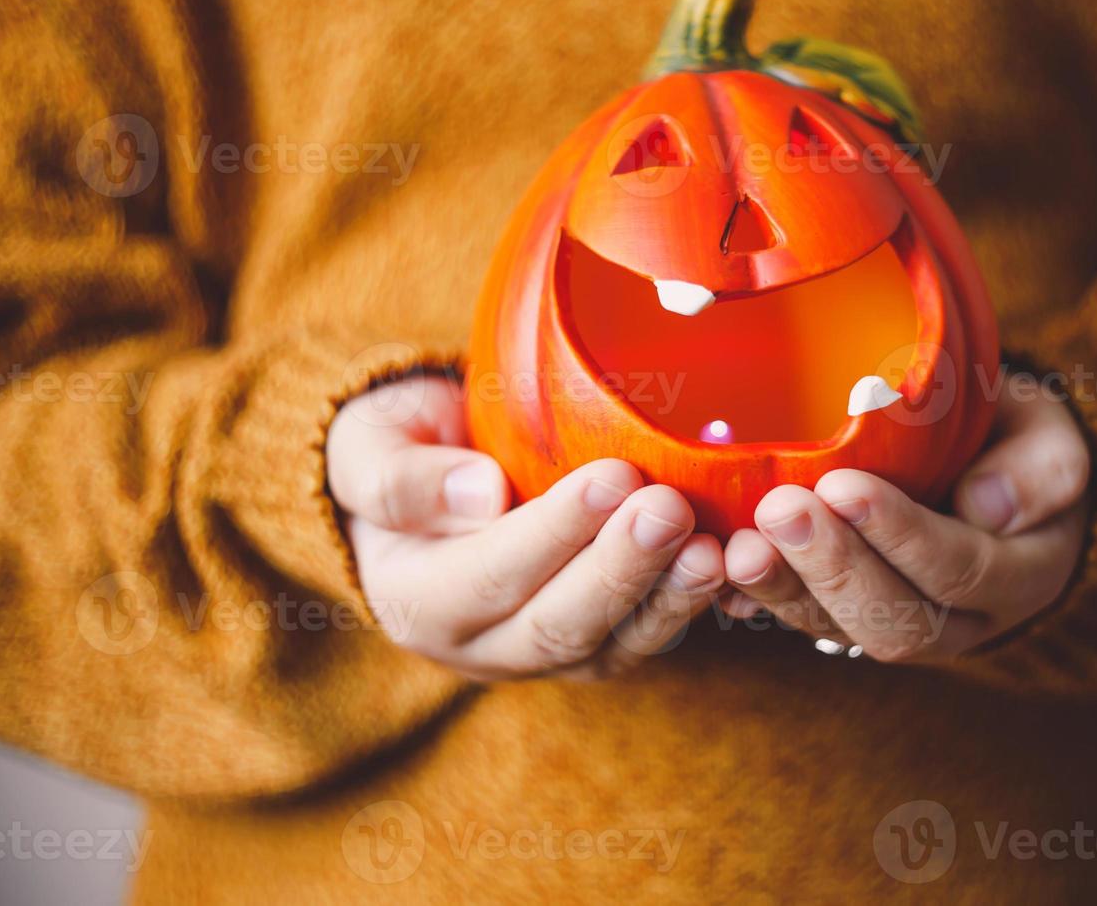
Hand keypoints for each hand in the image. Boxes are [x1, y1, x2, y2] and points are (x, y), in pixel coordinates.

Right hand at [327, 375, 724, 680]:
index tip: (611, 477)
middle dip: (620, 569)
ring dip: (666, 600)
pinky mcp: (593, 644)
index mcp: (414, 598)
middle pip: (556, 625)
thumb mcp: (368, 444)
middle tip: (671, 509)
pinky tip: (728, 568)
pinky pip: (642, 640)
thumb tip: (479, 494)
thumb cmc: (398, 448)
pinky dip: (688, 608)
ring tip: (713, 549)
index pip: (487, 576)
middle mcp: (477, 645)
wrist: (429, 475)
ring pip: (609, 646)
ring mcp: (541, 653)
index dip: (553, 533)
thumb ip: (402, 476)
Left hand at [721, 375, 1088, 662]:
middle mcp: (960, 621)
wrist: (995, 474)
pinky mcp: (847, 617)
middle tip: (779, 508)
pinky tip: (719, 568)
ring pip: (839, 630)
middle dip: (832, 567)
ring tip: (737, 544)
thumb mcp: (1050, 438)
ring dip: (784, 589)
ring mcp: (900, 625)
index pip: (959, 568)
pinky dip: (760, 599)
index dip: (900, 535)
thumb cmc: (1015, 443)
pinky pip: (804, 621)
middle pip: (895, 619)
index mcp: (1019, 576)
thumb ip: (1041, 466)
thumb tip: (987, 503)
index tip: (844, 487)